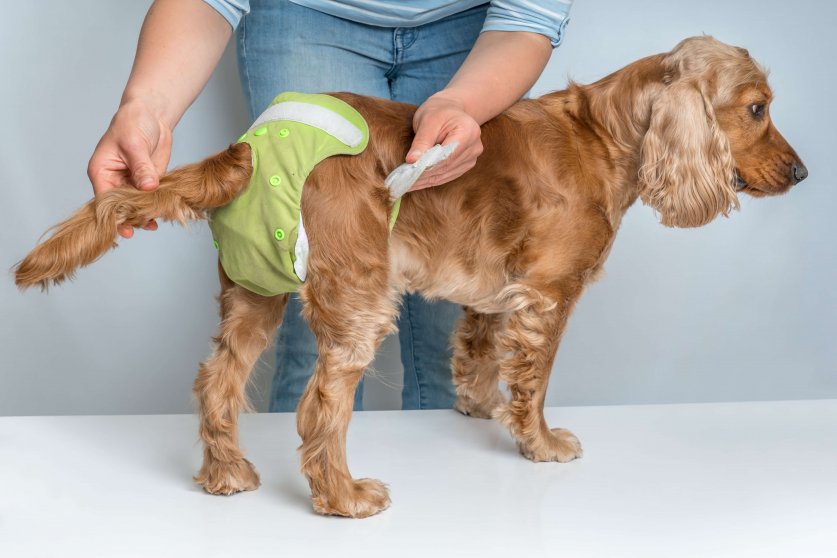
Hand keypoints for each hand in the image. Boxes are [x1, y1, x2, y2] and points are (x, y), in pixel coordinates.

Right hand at [87, 99, 172, 237]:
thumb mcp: (134, 143)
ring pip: (136, 206)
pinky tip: (163, 214)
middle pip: (120, 207)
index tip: (125, 227)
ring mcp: (131, 183)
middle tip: (145, 226)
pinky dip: (156, 206)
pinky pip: (150, 199)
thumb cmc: (133, 122)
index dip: (114, 215)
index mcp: (101, 172)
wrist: (152, 115)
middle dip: (131, 218)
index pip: (104, 199)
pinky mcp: (148, 182)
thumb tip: (148, 187)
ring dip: (145, 215)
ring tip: (154, 224)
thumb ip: (141, 167)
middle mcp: (114, 181)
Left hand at [407, 93, 482, 190]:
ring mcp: (472, 157)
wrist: (449, 110)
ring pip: (446, 174)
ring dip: (425, 181)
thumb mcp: (427, 121)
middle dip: (423, 175)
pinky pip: (447, 175)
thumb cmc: (438, 112)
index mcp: (468, 132)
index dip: (427, 167)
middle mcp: (474, 146)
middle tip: (402, 182)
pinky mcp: (466, 164)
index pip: (446, 156)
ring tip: (406, 185)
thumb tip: (412, 161)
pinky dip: (431, 179)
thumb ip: (422, 141)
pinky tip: (416, 183)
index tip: (408, 174)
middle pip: (446, 167)